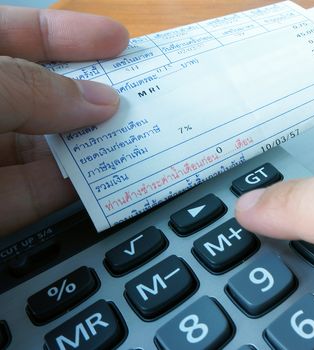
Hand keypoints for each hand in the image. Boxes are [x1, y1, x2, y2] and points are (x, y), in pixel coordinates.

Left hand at [0, 6, 127, 234]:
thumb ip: (35, 90)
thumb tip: (100, 102)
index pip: (13, 35)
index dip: (67, 34)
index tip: (118, 40)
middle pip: (39, 93)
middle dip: (89, 92)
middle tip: (140, 93)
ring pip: (44, 145)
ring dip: (92, 142)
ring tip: (141, 136)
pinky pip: (39, 193)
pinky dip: (78, 187)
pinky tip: (114, 177)